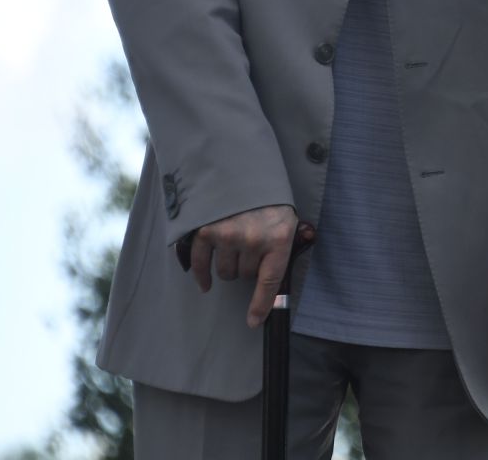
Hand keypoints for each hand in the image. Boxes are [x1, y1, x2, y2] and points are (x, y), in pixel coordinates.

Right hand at [186, 204, 308, 327]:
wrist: (243, 166)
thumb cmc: (267, 198)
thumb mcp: (286, 220)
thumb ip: (280, 250)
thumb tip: (275, 293)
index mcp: (279, 237)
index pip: (270, 282)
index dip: (261, 305)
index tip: (253, 322)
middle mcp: (254, 239)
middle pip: (245, 275)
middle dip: (247, 265)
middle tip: (250, 243)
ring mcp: (229, 235)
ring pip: (225, 271)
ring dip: (229, 263)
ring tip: (235, 240)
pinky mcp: (207, 230)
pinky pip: (202, 264)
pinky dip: (203, 275)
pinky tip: (205, 283)